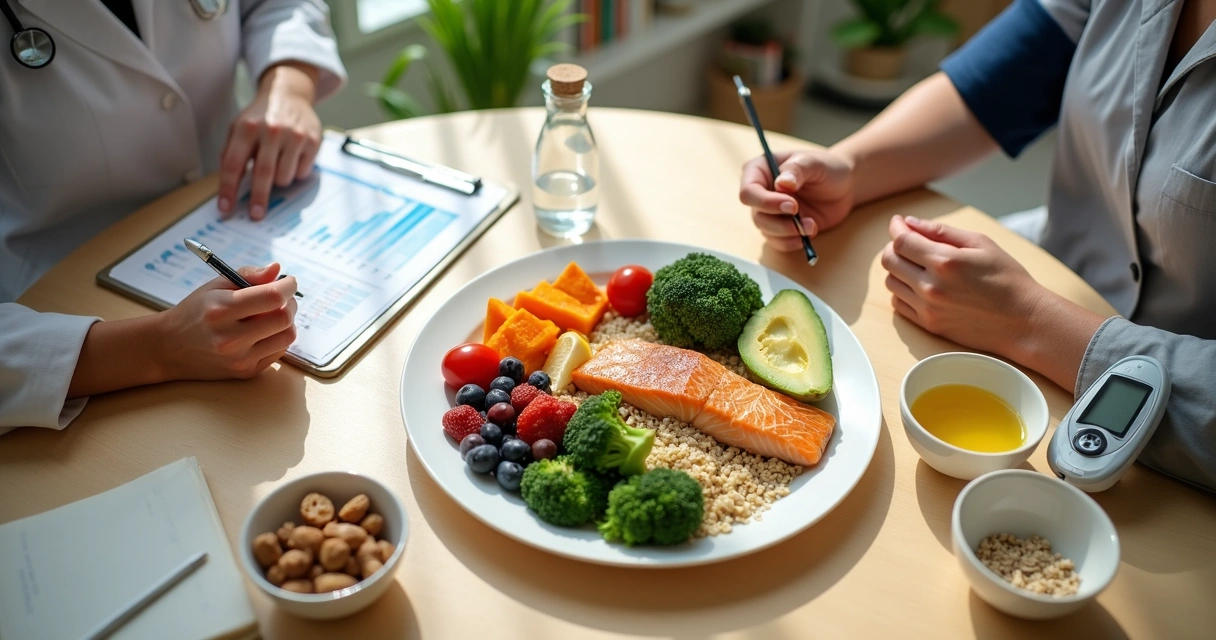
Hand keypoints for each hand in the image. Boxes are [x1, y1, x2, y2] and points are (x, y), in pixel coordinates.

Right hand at [156, 263, 298, 379]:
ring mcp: (240, 359)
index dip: (288, 286)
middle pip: (284, 318)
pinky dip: (278, 337)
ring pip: (287, 336)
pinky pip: (279, 352)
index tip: (289, 281)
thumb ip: (248, 275)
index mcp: (221, 311)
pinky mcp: (246, 372)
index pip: (272, 298)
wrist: (169, 348)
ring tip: (273, 314)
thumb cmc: (195, 312)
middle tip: (283, 298)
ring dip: (287, 322)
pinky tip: (264, 331)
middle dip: (290, 303)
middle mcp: (231, 338)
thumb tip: (277, 270)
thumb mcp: (214, 286)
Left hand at [217, 63, 321, 220]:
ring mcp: (294, 135)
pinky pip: (302, 172)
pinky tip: (292, 157)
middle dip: (258, 198)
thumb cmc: (260, 117)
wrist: (289, 94)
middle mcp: (271, 130)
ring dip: (278, 180)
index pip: (233, 164)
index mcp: (246, 128)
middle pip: (263, 174)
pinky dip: (295, 172)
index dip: (228, 189)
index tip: (225, 208)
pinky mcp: (313, 140)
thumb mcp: (239, 128)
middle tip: (256, 215)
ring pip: (285, 177)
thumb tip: (229, 187)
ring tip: (277, 164)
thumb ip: (231, 154)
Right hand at [738, 149, 854, 251]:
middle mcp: (760, 192)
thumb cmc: (826, 168)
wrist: (844, 186)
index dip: (766, 201)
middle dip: (779, 221)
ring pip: (766, 230)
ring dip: (789, 232)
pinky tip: (806, 237)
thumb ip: (796, 170)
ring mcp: (770, 212)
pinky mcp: (781, 228)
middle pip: (757, 214)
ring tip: (812, 226)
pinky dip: (791, 243)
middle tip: (802, 218)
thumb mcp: (814, 163)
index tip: (792, 205)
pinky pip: (777, 242)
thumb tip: (782, 184)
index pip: (748, 191)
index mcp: (760, 170)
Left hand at [881, 215, 1047, 356]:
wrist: (1023, 320)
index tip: (899, 222)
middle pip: (889, 261)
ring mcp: (928, 308)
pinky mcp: (929, 325)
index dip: (896, 228)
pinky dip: (902, 291)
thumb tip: (910, 223)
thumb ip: (941, 231)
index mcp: (945, 262)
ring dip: (898, 269)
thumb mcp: (980, 244)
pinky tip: (918, 284)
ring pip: (891, 282)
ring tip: (916, 264)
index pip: (901, 241)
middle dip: (894, 246)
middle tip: (908, 242)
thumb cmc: (1006, 278)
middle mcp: (931, 286)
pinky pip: (898, 304)